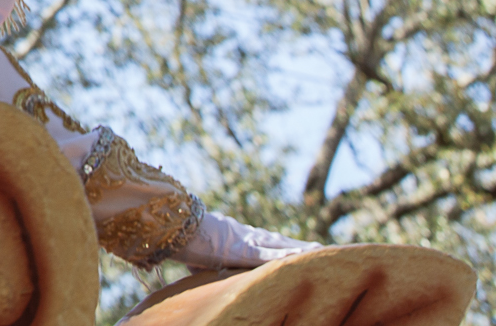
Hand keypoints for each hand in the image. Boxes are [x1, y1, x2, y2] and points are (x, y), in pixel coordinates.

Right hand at [174, 211, 317, 268]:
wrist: (172, 225)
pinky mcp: (244, 250)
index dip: (282, 244)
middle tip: (323, 248)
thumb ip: (203, 263)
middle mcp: (245, 235)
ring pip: (281, 246)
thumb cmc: (180, 239)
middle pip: (279, 242)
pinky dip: (289, 255)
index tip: (298, 247)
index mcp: (235, 237)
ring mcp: (247, 241)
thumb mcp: (195, 255)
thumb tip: (196, 271)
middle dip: (299, 245)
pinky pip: (272, 255)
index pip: (264, 242)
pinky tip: (305, 257)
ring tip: (323, 251)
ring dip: (303, 249)